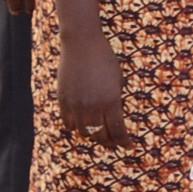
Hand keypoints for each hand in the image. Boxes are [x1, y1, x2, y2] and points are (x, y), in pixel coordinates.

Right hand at [57, 31, 128, 146]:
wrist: (82, 45)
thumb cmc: (105, 60)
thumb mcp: (118, 80)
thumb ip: (116, 101)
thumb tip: (116, 119)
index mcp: (110, 101)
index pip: (118, 130)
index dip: (124, 142)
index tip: (129, 146)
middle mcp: (92, 107)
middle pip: (100, 136)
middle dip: (110, 142)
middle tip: (116, 142)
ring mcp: (76, 105)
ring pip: (84, 133)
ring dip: (93, 135)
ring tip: (100, 133)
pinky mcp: (63, 102)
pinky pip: (69, 124)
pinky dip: (77, 127)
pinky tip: (84, 124)